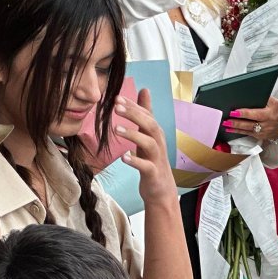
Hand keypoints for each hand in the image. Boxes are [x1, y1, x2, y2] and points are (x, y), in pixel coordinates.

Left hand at [114, 88, 177, 206]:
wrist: (161, 189)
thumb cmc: (152, 158)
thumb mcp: (148, 134)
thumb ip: (145, 113)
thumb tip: (145, 89)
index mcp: (155, 133)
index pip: (146, 115)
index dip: (133, 106)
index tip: (116, 98)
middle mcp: (158, 143)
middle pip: (150, 125)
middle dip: (134, 115)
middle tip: (116, 107)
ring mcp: (156, 158)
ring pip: (149, 143)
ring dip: (133, 135)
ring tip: (116, 129)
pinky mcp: (153, 173)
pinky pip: (146, 166)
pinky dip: (135, 161)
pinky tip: (123, 157)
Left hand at [223, 100, 277, 142]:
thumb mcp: (274, 102)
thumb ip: (263, 99)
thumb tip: (248, 96)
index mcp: (270, 115)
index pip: (255, 114)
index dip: (244, 113)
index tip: (234, 111)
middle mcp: (266, 125)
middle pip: (249, 124)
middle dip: (237, 123)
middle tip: (226, 120)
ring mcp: (264, 133)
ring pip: (247, 131)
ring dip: (235, 128)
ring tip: (225, 124)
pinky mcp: (261, 137)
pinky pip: (248, 134)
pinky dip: (239, 132)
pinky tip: (230, 129)